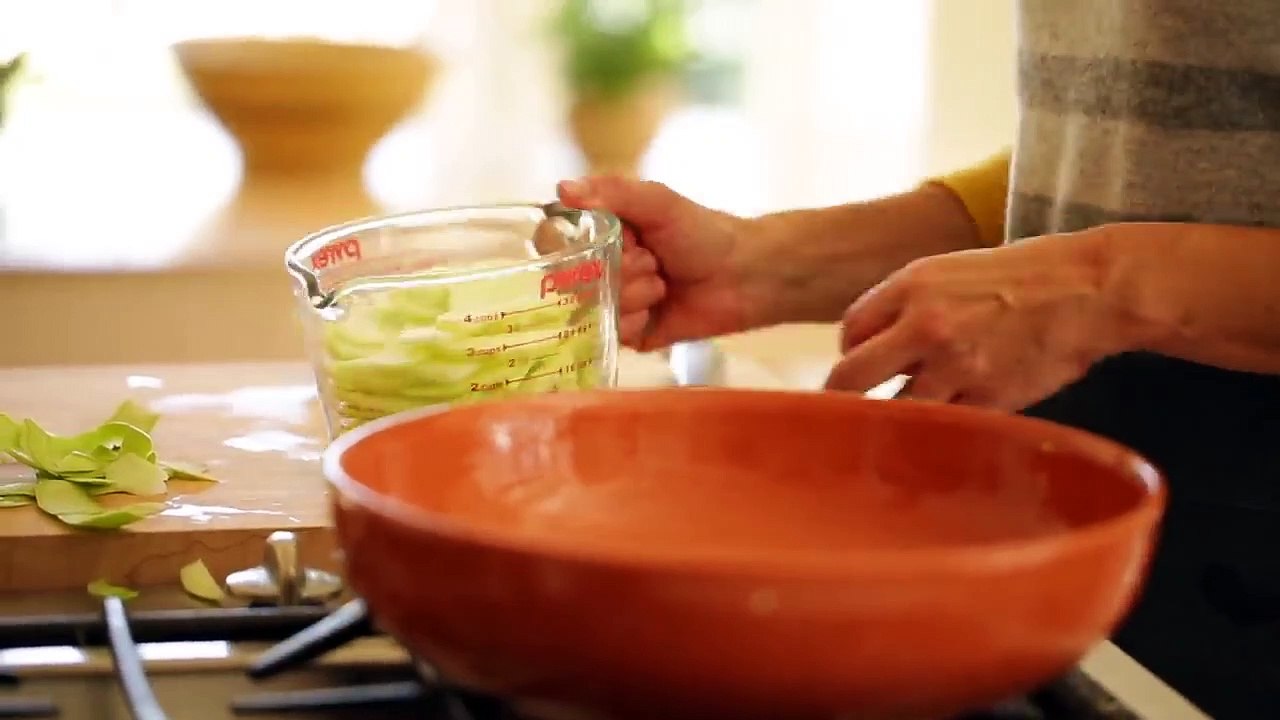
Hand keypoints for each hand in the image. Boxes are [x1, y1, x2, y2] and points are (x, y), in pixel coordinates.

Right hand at [557, 176, 751, 350]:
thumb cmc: (703, 233)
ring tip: (661, 285)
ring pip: (592, 307)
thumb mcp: (659, 202)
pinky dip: (633, 320)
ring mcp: (613, 302)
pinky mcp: (628, 333)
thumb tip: (563, 188)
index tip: (602, 242)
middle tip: (650, 261)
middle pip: (574, 279)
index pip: (556, 242)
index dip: (572, 246)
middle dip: (615, 270)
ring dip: (630, 294)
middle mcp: (601, 268)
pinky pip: (610, 333)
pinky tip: (656, 311)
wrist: (745, 276)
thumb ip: (613, 193)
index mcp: (602, 234)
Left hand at [825, 231, 1133, 409]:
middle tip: (846, 411)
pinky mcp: (988, 398)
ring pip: (895, 409)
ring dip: (898, 416)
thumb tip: (876, 345)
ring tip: (903, 421)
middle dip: (844, 396)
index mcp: (912, 285)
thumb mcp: (952, 271)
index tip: (861, 364)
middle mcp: (924, 325)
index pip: (850, 331)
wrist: (1090, 290)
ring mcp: (955, 365)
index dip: (852, 351)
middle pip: (851, 376)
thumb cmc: (1024, 276)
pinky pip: (945, 425)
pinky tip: (946, 426)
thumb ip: (908, 304)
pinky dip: (941, 428)